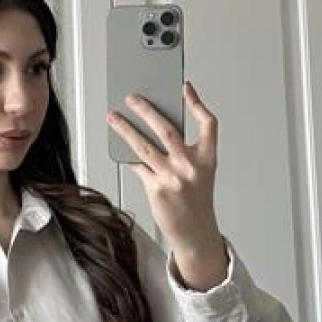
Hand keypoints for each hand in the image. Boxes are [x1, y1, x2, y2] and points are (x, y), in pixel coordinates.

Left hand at [107, 82, 228, 289]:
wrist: (195, 233)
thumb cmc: (196, 202)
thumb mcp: (200, 173)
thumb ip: (185, 152)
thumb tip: (155, 129)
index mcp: (207, 159)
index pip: (208, 124)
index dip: (197, 104)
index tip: (185, 88)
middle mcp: (191, 166)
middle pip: (167, 129)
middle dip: (146, 110)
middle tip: (131, 98)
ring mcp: (173, 178)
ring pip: (144, 146)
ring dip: (125, 130)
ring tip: (113, 118)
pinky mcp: (157, 189)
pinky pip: (139, 167)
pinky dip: (129, 158)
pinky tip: (121, 149)